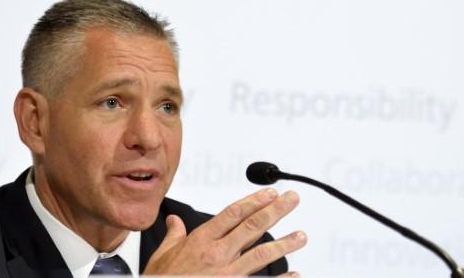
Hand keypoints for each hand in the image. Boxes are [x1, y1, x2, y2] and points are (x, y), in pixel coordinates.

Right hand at [143, 188, 305, 275]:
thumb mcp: (161, 255)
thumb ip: (173, 235)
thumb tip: (174, 219)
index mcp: (200, 240)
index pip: (233, 213)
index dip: (253, 201)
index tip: (270, 192)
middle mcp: (216, 254)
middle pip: (252, 227)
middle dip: (275, 211)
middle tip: (292, 200)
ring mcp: (227, 274)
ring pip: (261, 254)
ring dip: (284, 243)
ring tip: (302, 236)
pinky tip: (296, 275)